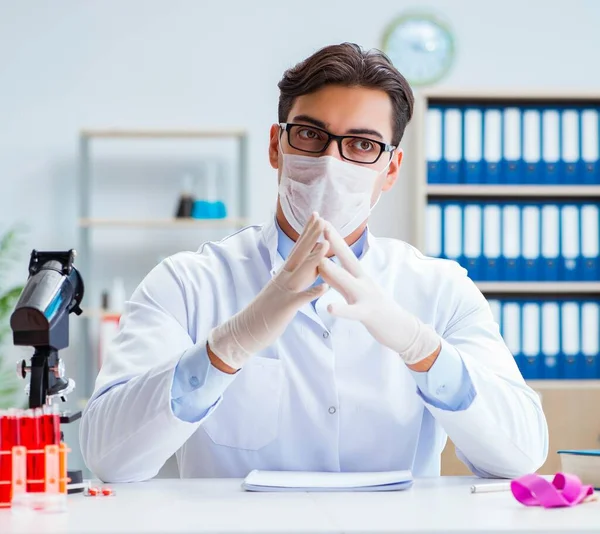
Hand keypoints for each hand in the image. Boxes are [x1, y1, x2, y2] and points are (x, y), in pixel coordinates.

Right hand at [208, 213, 328, 369]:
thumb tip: (313, 266)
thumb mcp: (283, 290)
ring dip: (314, 258)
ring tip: (327, 244)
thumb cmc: (266, 312)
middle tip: (322, 218)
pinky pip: (300, 299)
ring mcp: (283, 292)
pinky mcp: (284, 308)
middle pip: (299, 253)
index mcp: (283, 274)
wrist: (244, 331)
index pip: (297, 249)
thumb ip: (297, 278)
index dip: (307, 232)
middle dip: (311, 236)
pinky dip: (312, 292)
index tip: (317, 216)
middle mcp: (282, 279)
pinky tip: (324, 287)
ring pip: (300, 272)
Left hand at [317, 222, 440, 365]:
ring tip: (320, 262)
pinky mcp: (368, 314)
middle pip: (348, 258)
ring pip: (348, 282)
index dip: (332, 237)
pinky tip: (329, 307)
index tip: (321, 221)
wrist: (402, 329)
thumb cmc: (375, 309)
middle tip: (322, 225)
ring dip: (334, 271)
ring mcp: (366, 296)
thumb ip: (338, 279)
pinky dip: (341, 309)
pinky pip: (353, 312)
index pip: (344, 252)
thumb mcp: (355, 290)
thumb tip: (321, 264)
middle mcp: (363, 281)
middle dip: (334, 241)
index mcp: (359, 275)